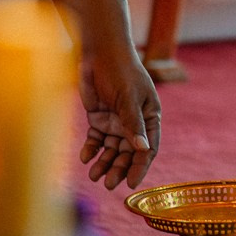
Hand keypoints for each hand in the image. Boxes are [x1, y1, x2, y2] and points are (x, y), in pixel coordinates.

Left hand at [77, 39, 161, 188]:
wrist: (98, 52)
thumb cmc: (120, 70)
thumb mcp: (128, 97)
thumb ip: (134, 123)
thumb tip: (143, 149)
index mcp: (149, 117)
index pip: (148, 147)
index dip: (141, 166)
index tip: (132, 183)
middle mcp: (134, 123)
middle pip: (129, 153)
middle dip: (119, 168)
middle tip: (109, 183)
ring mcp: (116, 122)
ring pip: (111, 150)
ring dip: (104, 163)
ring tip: (94, 175)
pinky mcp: (98, 119)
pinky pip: (96, 140)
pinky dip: (91, 149)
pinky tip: (86, 157)